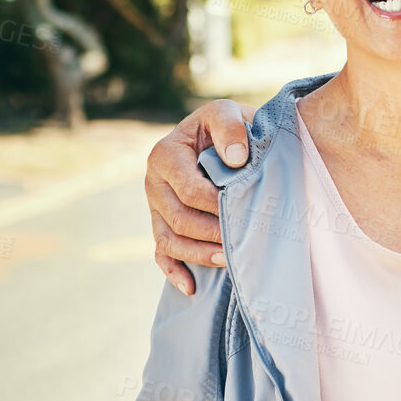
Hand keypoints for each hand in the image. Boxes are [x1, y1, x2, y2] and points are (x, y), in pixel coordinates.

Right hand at [144, 99, 254, 296]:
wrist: (220, 136)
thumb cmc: (225, 126)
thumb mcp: (226, 113)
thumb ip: (229, 127)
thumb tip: (235, 160)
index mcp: (165, 154)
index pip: (190, 190)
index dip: (218, 205)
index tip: (247, 210)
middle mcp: (153, 182)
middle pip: (179, 220)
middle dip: (213, 233)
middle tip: (244, 241)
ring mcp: (154, 207)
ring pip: (169, 241)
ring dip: (199, 255)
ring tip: (229, 260)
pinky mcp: (160, 223)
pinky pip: (161, 253)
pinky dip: (174, 271)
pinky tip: (191, 287)